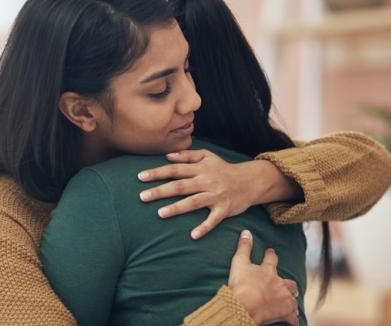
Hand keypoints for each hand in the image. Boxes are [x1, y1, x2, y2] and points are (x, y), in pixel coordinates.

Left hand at [138, 149, 290, 239]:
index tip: (140, 177)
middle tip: (142, 197)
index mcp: (200, 168)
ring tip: (160, 214)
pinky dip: (204, 227)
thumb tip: (167, 156)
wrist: (250, 180)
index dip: (157, 172)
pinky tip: (193, 235)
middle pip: (180, 186)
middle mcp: (206, 181)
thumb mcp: (207, 156)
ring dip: (177, 208)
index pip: (175, 170)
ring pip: (194, 202)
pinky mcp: (224, 209)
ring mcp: (215, 195)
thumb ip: (187, 156)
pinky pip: (213, 219)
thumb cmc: (224, 169)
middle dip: (160, 191)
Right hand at [229, 230, 298, 324]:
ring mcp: (284, 299)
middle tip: (287, 285)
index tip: (271, 252)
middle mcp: (279, 284)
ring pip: (292, 298)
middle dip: (288, 284)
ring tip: (290, 303)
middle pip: (289, 282)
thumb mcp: (239, 263)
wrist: (245, 306)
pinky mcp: (285, 313)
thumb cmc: (241, 285)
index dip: (271, 255)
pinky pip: (292, 317)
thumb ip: (244, 247)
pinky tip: (293, 320)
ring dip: (291, 300)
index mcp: (268, 271)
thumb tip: (246, 231)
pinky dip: (293, 319)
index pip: (271, 259)